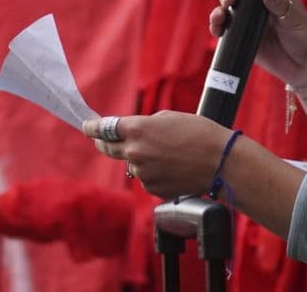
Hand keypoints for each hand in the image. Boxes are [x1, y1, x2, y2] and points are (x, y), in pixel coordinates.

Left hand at [83, 112, 229, 198]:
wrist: (220, 161)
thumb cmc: (198, 133)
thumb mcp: (167, 117)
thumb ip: (144, 125)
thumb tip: (131, 135)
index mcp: (137, 129)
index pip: (103, 128)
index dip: (92, 127)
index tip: (86, 126)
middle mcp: (134, 152)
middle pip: (107, 148)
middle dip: (103, 143)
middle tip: (101, 140)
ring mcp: (142, 173)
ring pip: (131, 164)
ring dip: (138, 158)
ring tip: (165, 154)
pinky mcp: (152, 189)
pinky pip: (145, 178)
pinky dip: (153, 172)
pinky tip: (172, 167)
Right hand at [208, 0, 306, 86]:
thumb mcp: (298, 22)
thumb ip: (282, 6)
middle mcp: (258, 2)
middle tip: (230, 0)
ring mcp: (248, 19)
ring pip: (226, 6)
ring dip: (219, 8)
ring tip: (221, 16)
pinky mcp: (241, 37)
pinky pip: (224, 28)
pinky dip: (217, 26)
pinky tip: (217, 28)